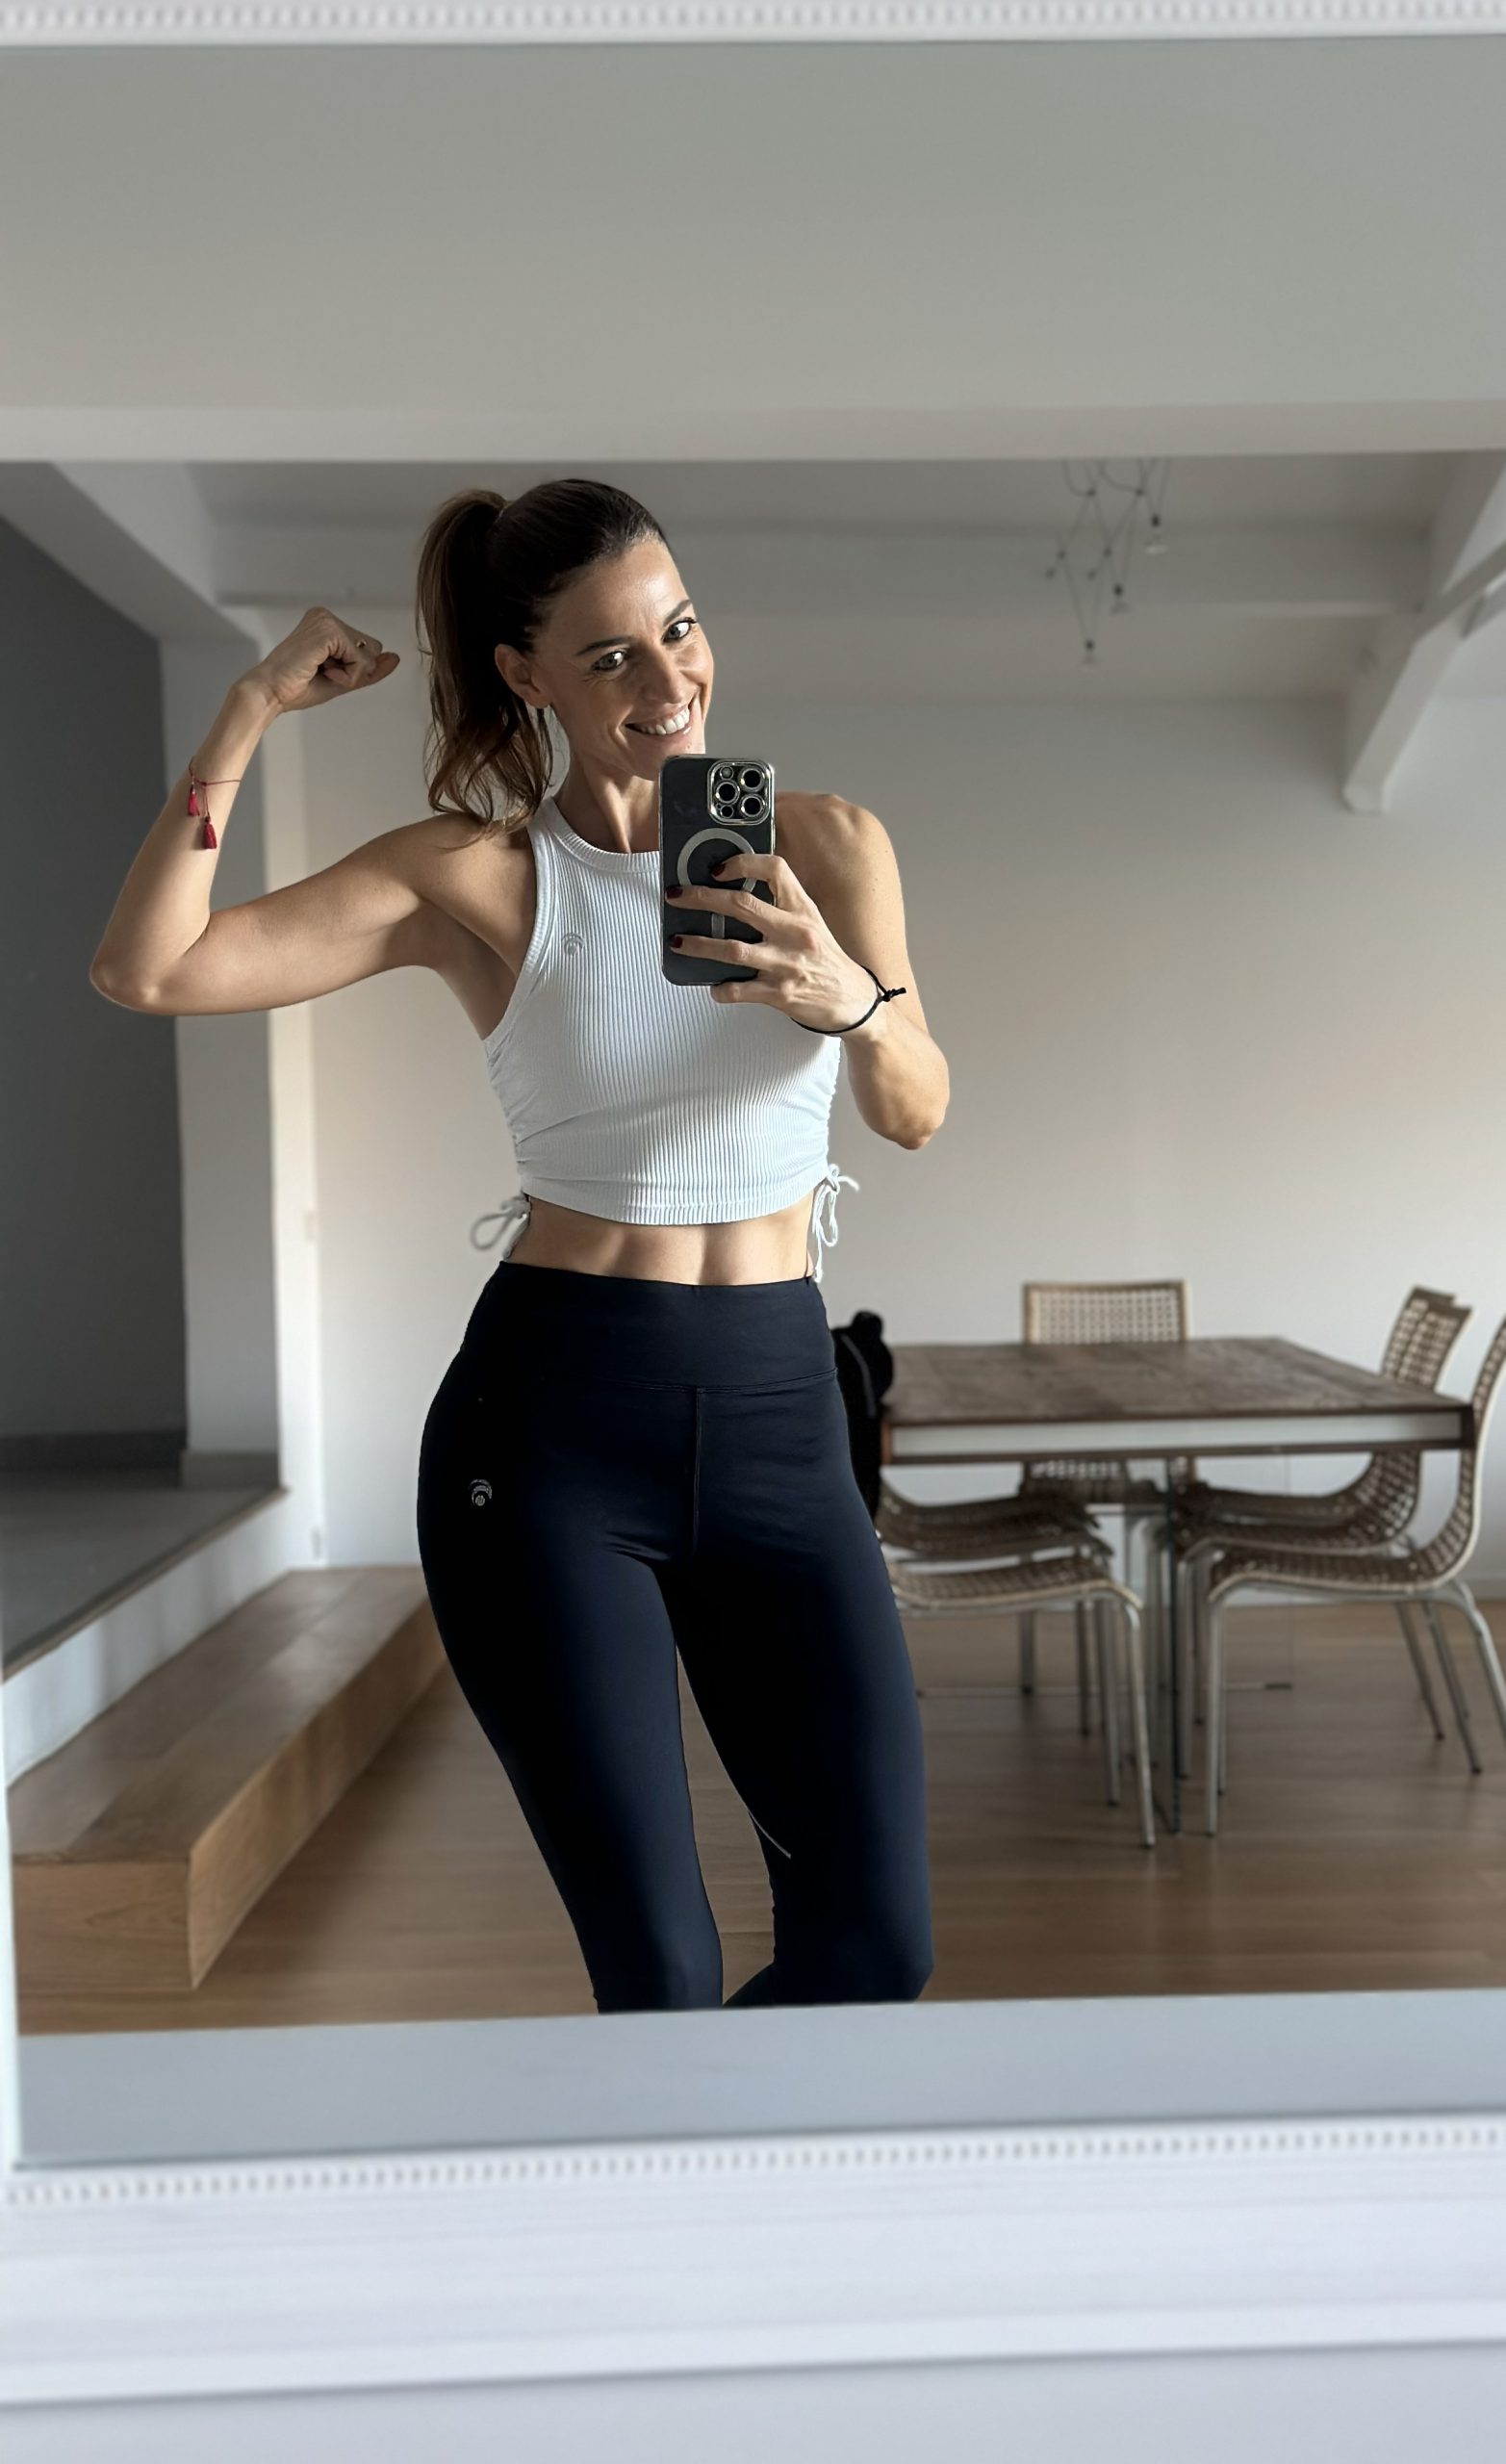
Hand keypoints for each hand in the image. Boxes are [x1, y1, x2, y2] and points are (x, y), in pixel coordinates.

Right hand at [239, 607, 401, 717]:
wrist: (270, 692)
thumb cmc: (297, 687)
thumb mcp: (343, 678)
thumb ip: (369, 669)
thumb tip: (395, 658)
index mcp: (326, 623)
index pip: (368, 648)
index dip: (355, 669)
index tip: (324, 671)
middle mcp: (326, 616)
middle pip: (373, 648)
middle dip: (355, 670)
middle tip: (322, 672)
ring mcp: (326, 620)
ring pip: (369, 654)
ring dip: (350, 673)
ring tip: (320, 671)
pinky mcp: (328, 630)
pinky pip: (360, 659)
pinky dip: (347, 674)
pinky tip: (321, 670)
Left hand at [666, 852, 876, 1031]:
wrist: (854, 1000)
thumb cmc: (826, 960)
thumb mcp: (810, 923)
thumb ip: (780, 908)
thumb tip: (733, 897)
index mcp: (802, 909)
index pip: (775, 870)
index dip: (743, 863)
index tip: (717, 869)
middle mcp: (794, 932)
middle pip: (741, 905)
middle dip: (702, 897)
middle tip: (677, 896)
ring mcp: (786, 964)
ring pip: (733, 949)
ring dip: (699, 945)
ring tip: (677, 942)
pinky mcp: (781, 994)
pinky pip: (739, 990)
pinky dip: (721, 990)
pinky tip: (713, 987)